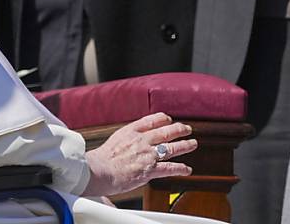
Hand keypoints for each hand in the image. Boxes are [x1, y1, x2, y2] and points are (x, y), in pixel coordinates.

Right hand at [82, 113, 196, 196]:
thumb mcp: (112, 141)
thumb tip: (125, 143)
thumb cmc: (100, 160)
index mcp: (131, 131)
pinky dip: (181, 168)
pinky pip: (170, 168)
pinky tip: (187, 169)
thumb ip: (124, 140)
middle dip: (179, 129)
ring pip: (172, 148)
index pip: (151, 120)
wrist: (97, 170)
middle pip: (166, 131)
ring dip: (185, 145)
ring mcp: (148, 154)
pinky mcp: (150, 170)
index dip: (163, 119)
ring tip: (193, 144)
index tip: (168, 119)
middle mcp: (142, 140)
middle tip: (187, 128)